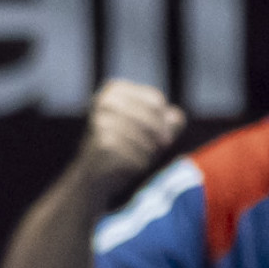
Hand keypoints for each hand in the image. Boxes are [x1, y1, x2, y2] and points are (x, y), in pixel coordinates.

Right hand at [77, 80, 186, 202]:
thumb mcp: (147, 133)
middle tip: (163, 147)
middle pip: (151, 116)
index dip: (166, 121)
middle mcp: (104, 101)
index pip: (155, 101)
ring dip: (149, 151)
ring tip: (143, 158)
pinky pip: (135, 154)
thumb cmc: (123, 150)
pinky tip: (132, 167)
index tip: (166, 138)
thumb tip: (177, 119)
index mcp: (114, 90)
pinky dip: (139, 163)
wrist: (91, 178)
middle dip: (161, 135)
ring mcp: (101, 121)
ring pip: (144, 137)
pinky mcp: (102, 143)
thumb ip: (167, 123)